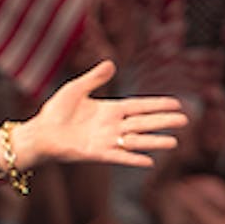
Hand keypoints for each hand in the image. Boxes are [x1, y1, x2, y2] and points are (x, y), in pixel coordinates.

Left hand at [14, 60, 185, 170]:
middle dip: (163, 121)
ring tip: (174, 142)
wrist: (39, 133)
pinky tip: (148, 161)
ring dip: (154, 141)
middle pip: (143, 122)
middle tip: (185, 120)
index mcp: (110, 110)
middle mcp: (111, 126)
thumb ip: (94, 78)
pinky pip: (118, 156)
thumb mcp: (75, 89)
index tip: (177, 103)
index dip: (157, 105)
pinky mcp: (96, 153)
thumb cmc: (55, 112)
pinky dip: (132, 158)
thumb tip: (111, 63)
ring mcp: (105, 140)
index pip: (139, 106)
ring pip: (135, 140)